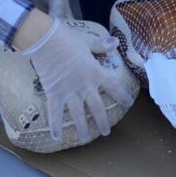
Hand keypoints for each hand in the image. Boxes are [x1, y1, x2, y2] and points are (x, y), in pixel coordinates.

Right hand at [21, 19, 132, 140]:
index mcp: (95, 73)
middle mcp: (85, 87)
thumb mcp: (87, 40)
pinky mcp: (54, 94)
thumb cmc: (68, 38)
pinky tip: (56, 137)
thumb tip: (115, 43)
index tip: (129, 104)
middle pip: (97, 108)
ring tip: (85, 138)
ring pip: (78, 115)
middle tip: (106, 132)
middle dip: (102, 122)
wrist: (46, 41)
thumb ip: (101, 44)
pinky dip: (55, 126)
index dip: (122, 96)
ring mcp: (69, 93)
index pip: (113, 87)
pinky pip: (55, 113)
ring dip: (82, 128)